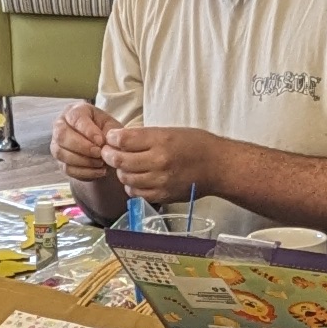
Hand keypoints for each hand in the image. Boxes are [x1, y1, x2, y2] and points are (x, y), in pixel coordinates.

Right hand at [50, 100, 122, 194]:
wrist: (106, 148)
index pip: (75, 117)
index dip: (87, 130)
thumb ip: (109, 132)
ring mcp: (57, 145)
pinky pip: (67, 168)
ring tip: (101, 162)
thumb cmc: (107, 132)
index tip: (101, 141)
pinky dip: (85, 172)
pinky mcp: (60, 162)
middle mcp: (60, 126)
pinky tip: (99, 171)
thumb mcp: (112, 127)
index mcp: (74, 111)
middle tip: (99, 153)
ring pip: (61, 153)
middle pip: (62, 135)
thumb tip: (101, 144)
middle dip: (82, 146)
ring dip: (83, 160)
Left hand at [100, 121, 223, 207]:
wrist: (218, 166)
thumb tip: (119, 139)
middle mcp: (159, 161)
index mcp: (161, 141)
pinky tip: (137, 179)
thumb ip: (144, 136)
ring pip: (125, 178)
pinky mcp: (163, 196)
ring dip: (120, 171)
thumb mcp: (170, 131)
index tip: (111, 138)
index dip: (111, 138)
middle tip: (109, 152)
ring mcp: (160, 181)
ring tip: (125, 166)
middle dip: (109, 155)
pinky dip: (131, 186)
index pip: (123, 140)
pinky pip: (136, 193)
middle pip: (120, 160)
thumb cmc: (196, 145)